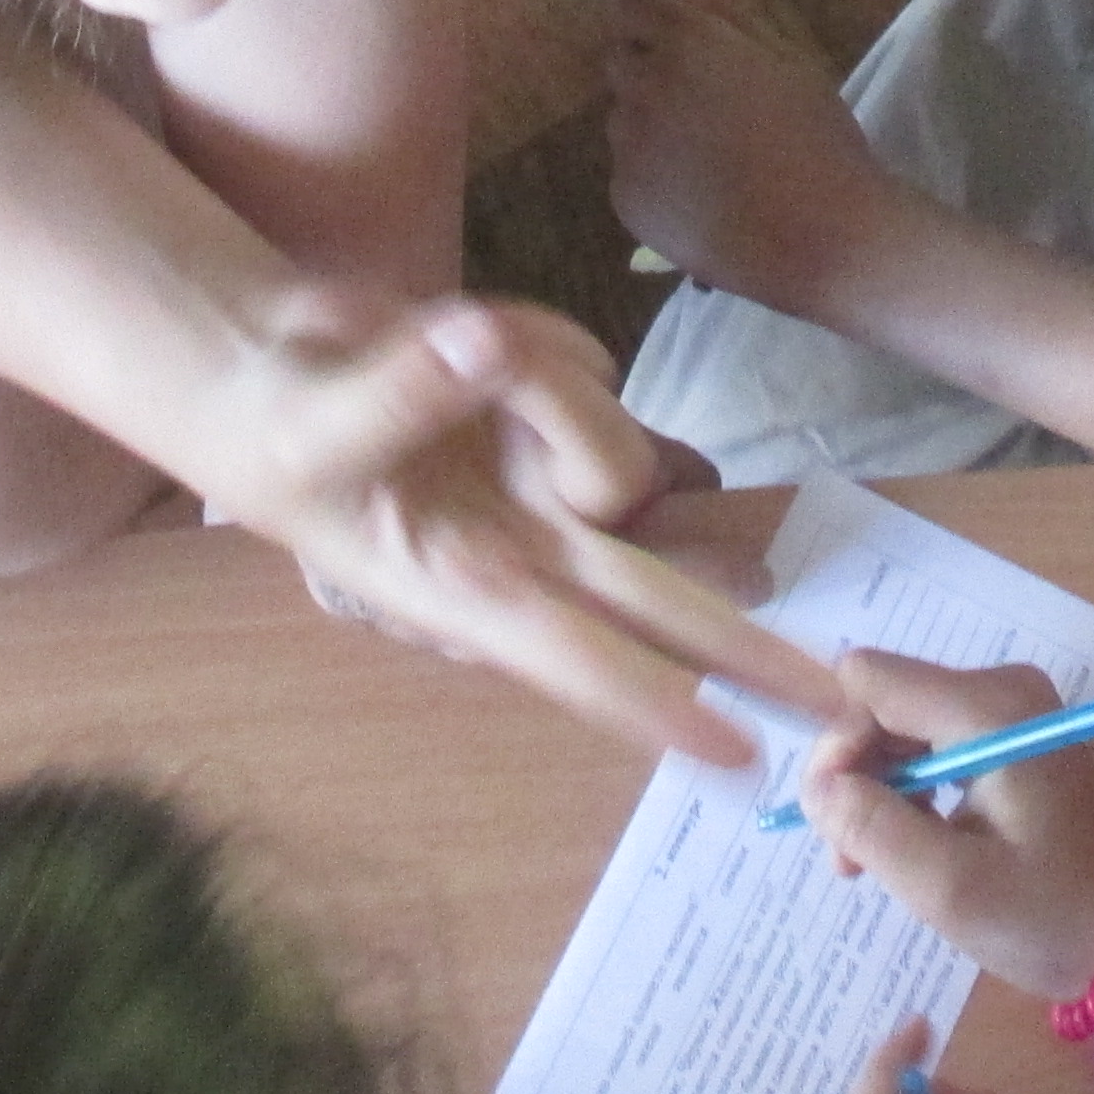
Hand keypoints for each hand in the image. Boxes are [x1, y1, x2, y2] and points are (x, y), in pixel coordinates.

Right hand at [216, 295, 842, 762]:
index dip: (657, 704)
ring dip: (558, 395)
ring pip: (620, 452)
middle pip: (654, 601)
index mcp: (464, 587)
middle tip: (831, 701)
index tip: (738, 753)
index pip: (578, 655)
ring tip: (461, 341)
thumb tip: (488, 344)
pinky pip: (591, 374)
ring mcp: (540, 491)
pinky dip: (546, 351)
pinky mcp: (546, 425)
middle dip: (741, 650)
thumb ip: (408, 385)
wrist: (261, 368)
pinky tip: (470, 339)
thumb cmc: (274, 422)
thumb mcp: (320, 416)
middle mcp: (520, 552)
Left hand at [606, 0, 910, 316]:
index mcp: (687, 42)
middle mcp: (645, 85)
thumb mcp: (785, 62)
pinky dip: (655, 180)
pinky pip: (630, 174)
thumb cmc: (816, 139)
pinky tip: (701, 199)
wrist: (817, 236)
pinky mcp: (625, 197)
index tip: (676, 41)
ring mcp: (629, 144)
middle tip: (703, 106)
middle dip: (649, 72)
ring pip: (623, 120)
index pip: (631, 5)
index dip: (650, 20)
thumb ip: (724, 17)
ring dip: (651, 127)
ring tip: (709, 161)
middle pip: (620, 60)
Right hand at [797, 651, 1093, 999]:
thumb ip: (872, 829)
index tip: (837, 819)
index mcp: (990, 709)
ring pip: (900, 725)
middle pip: (883, 702)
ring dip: (876, 790)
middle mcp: (1000, 688)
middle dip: (855, 775)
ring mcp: (1009, 710)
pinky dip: (908, 791)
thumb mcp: (948, 888)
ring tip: (869, 863)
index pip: (869, 682)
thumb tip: (816, 787)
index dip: (839, 745)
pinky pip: (930, 742)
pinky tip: (906, 844)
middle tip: (849, 859)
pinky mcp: (1011, 737)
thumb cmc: (1046, 918)